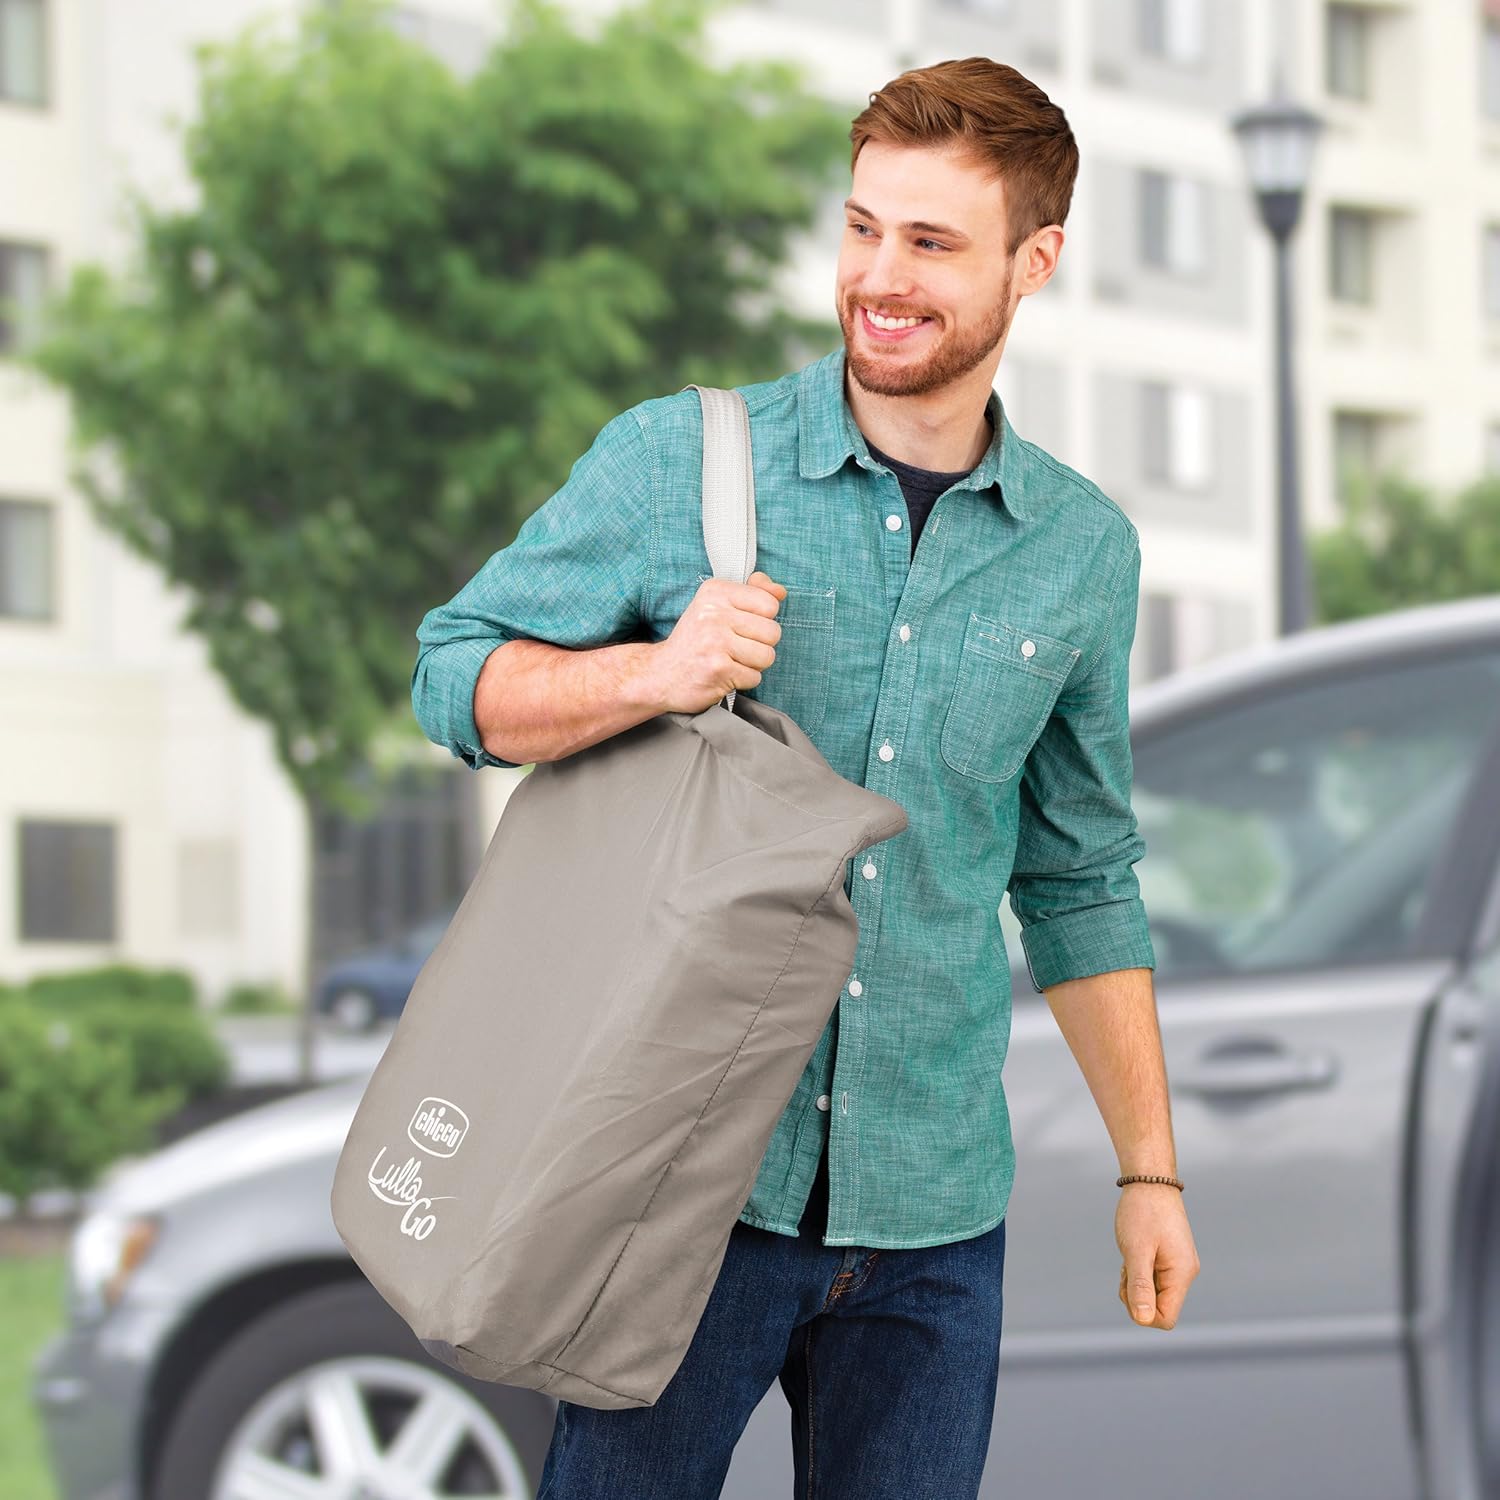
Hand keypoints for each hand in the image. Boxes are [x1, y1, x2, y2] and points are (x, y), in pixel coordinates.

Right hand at [653, 570, 786, 713]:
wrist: (660, 674)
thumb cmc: (694, 640)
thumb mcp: (716, 606)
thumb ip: (752, 594)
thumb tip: (780, 592)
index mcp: (715, 592)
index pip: (769, 603)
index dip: (762, 620)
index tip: (740, 625)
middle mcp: (714, 613)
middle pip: (773, 632)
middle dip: (760, 645)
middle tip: (734, 647)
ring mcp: (715, 642)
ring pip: (767, 656)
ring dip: (753, 664)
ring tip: (730, 661)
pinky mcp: (718, 669)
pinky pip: (755, 677)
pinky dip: (742, 680)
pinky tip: (724, 674)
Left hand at [1116, 1182, 1199, 1329]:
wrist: (1149, 1180)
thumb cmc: (1142, 1212)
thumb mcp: (1136, 1250)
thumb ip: (1140, 1285)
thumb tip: (1143, 1319)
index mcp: (1181, 1274)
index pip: (1166, 1318)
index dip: (1143, 1312)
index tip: (1128, 1285)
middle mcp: (1185, 1273)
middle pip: (1159, 1308)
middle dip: (1136, 1294)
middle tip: (1126, 1267)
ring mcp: (1178, 1265)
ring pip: (1154, 1293)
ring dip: (1135, 1282)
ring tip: (1130, 1256)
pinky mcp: (1170, 1258)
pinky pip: (1153, 1279)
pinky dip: (1139, 1271)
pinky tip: (1134, 1252)